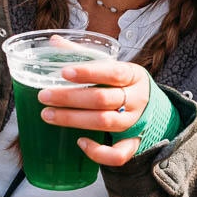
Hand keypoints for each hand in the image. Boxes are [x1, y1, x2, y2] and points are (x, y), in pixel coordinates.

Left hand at [36, 58, 151, 166]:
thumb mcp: (113, 66)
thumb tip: (54, 41)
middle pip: (103, 99)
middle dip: (70, 98)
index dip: (88, 72)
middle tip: (44, 96)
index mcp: (133, 75)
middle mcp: (136, 99)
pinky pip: (119, 154)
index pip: (112, 72)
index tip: (63, 72)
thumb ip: (85, 55)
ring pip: (105, 123)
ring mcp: (136, 123)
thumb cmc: (124, 84)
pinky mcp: (134, 143)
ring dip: (73, 119)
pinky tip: (79, 142)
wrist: (152, 108)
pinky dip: (98, 152)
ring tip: (48, 115)